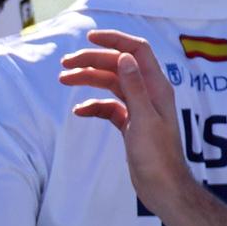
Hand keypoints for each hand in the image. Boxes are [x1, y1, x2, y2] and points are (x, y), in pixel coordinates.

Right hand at [64, 28, 192, 203]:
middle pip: (118, 66)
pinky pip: (109, 107)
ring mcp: (139, 108)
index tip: (89, 39)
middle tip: (65, 64)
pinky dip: (93, 106)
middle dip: (92, 61)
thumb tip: (124, 57)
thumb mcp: (144, 120)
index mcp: (156, 87)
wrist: (162, 186)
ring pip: (111, 84)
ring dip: (89, 79)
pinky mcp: (130, 124)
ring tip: (64, 80)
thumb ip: (134, 87)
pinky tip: (79, 112)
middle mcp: (148, 93)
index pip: (136, 51)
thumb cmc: (156, 156)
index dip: (114, 40)